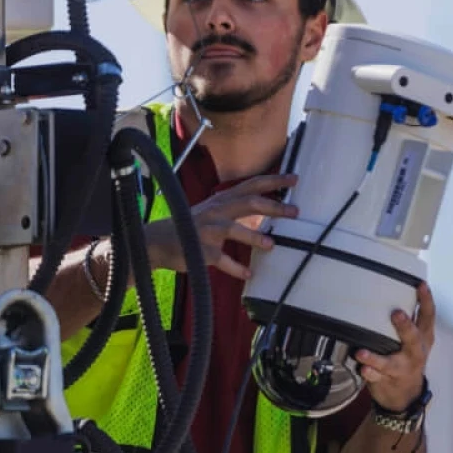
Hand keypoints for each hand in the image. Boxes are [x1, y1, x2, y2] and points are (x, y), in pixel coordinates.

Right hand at [145, 173, 298, 279]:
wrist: (158, 241)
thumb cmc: (191, 226)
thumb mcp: (213, 212)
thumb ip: (236, 210)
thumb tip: (267, 213)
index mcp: (221, 200)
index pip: (250, 186)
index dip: (272, 181)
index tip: (294, 179)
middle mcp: (215, 211)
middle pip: (247, 203)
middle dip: (272, 206)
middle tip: (294, 212)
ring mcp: (207, 230)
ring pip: (233, 229)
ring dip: (253, 237)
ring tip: (271, 245)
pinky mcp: (201, 250)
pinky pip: (220, 259)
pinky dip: (235, 267)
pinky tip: (247, 273)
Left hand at [355, 283, 434, 412]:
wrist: (405, 395)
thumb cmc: (407, 359)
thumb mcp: (414, 340)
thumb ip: (407, 320)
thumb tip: (391, 289)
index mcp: (422, 339)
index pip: (427, 317)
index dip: (426, 301)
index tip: (420, 285)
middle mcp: (414, 353)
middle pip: (412, 339)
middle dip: (405, 327)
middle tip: (397, 314)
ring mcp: (400, 368)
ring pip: (389, 363)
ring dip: (375, 358)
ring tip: (362, 353)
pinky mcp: (386, 380)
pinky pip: (375, 377)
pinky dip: (368, 373)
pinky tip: (362, 369)